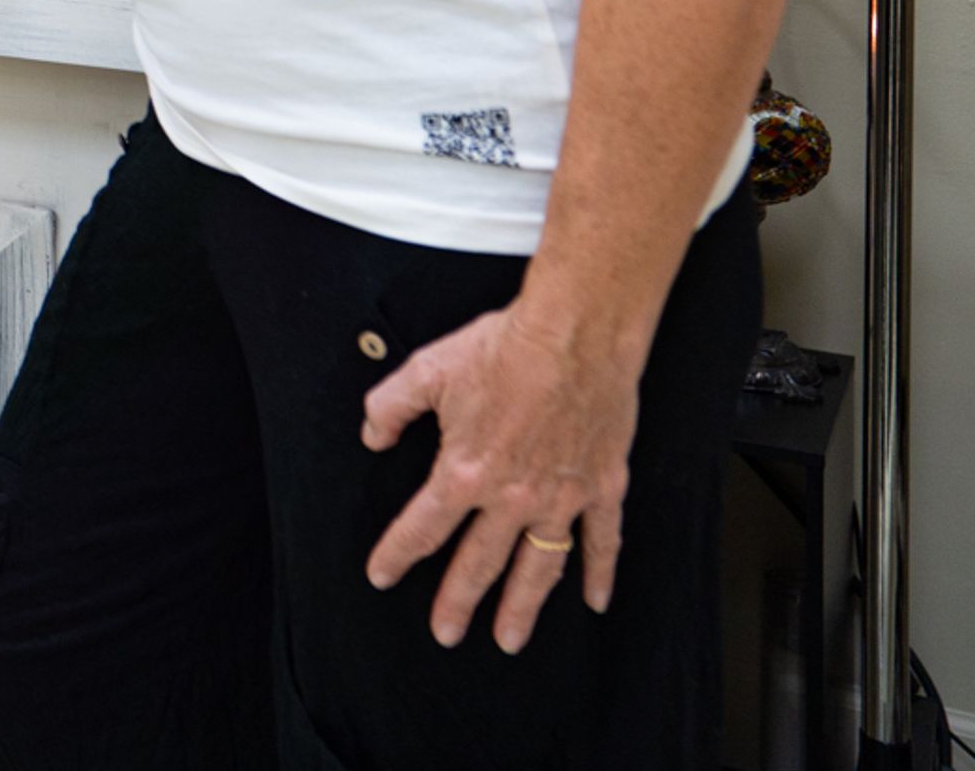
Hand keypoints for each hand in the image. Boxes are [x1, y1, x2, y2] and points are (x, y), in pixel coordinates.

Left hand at [360, 302, 640, 651]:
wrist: (573, 336)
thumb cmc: (502, 348)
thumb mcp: (424, 370)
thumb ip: (388, 407)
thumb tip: (371, 436)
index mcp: (463, 472)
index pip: (421, 528)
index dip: (396, 555)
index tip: (381, 576)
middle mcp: (511, 497)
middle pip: (478, 563)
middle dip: (457, 602)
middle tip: (445, 633)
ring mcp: (561, 497)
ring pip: (539, 568)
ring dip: (522, 607)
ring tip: (509, 639)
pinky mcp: (602, 487)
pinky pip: (602, 542)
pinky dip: (600, 574)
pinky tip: (595, 601)